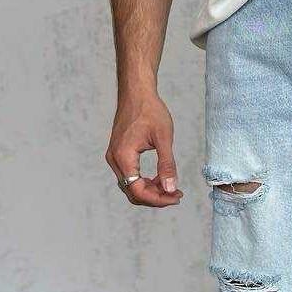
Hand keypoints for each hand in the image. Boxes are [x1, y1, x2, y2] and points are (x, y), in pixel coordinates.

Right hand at [106, 91, 182, 206]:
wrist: (136, 93)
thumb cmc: (150, 110)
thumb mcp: (163, 138)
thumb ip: (167, 165)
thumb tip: (171, 188)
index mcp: (124, 157)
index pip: (137, 190)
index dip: (158, 199)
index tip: (176, 197)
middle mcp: (115, 160)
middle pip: (132, 192)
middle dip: (155, 197)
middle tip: (177, 195)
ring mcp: (114, 157)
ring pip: (130, 186)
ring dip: (150, 191)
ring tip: (171, 188)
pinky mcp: (118, 154)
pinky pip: (129, 176)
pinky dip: (144, 181)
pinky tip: (160, 178)